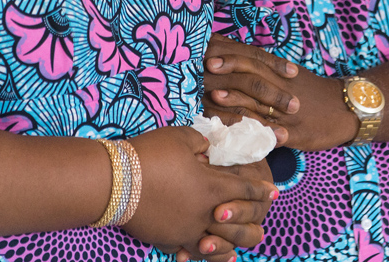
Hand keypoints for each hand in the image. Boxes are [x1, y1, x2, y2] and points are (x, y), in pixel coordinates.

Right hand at [124, 127, 275, 261]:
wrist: (115, 182)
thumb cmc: (151, 155)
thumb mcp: (180, 138)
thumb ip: (201, 142)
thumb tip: (208, 148)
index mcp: (212, 187)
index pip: (244, 190)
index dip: (260, 190)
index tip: (273, 192)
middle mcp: (204, 213)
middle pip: (237, 224)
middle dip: (252, 223)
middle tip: (262, 226)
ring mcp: (186, 230)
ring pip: (216, 245)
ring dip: (228, 246)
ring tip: (236, 250)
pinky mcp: (168, 240)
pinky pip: (188, 251)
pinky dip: (197, 253)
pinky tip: (200, 253)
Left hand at [204, 35, 357, 151]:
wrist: (346, 108)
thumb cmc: (313, 92)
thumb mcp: (290, 76)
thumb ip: (266, 69)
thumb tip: (235, 61)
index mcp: (280, 73)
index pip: (253, 59)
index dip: (232, 54)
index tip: (210, 50)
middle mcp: (282, 88)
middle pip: (254, 74)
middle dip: (230, 69)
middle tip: (207, 66)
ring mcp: (288, 111)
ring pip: (259, 104)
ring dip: (236, 99)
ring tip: (216, 96)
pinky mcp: (295, 132)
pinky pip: (273, 132)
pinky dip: (256, 132)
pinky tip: (241, 134)